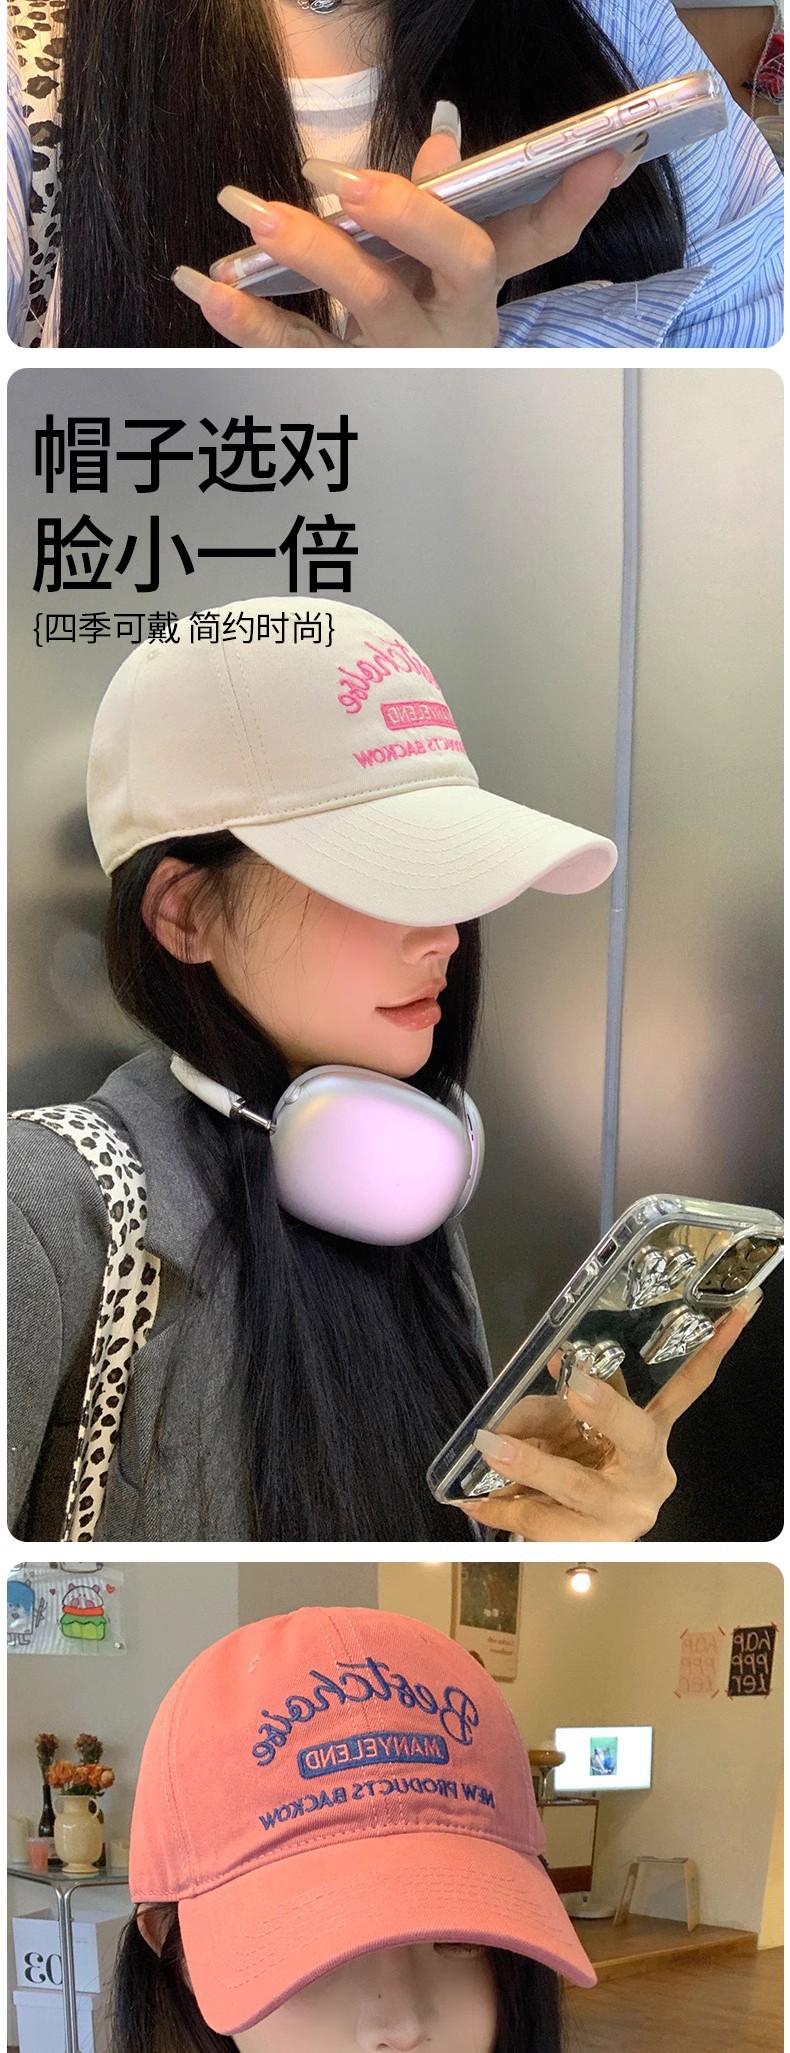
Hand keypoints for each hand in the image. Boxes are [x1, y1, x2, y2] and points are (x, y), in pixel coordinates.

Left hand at [171, 129, 630, 349]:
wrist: (393, 448)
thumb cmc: (408, 332)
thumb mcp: (432, 274)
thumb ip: (439, 205)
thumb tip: (440, 136)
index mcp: (479, 288)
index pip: (538, 239)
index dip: (574, 201)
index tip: (600, 157)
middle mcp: (452, 325)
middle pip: (449, 262)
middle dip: (404, 214)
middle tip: (348, 183)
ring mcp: (400, 360)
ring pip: (370, 305)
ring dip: (310, 255)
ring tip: (252, 215)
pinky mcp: (343, 387)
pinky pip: (295, 355)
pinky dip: (245, 320)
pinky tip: (207, 288)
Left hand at [453, 1289, 762, 1539]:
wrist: (580, 1536)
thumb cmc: (580, 1466)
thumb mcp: (573, 1425)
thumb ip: (556, 1401)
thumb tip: (541, 1376)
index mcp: (653, 1437)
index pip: (690, 1389)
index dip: (713, 1353)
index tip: (731, 1317)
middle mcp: (650, 1475)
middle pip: (634, 1436)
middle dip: (604, 1409)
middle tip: (575, 1384)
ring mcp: (625, 1516)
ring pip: (578, 1485)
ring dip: (531, 1464)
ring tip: (491, 1445)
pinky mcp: (592, 1547)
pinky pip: (543, 1524)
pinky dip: (504, 1509)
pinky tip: (474, 1502)